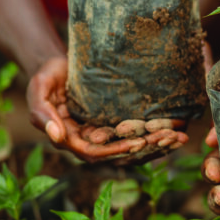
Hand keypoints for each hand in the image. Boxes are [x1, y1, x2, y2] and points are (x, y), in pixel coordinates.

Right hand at [27, 57, 188, 164]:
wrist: (58, 65)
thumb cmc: (46, 76)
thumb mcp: (39, 91)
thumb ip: (43, 114)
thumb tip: (57, 137)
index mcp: (70, 139)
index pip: (96, 153)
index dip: (117, 151)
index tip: (140, 143)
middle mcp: (89, 141)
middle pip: (120, 154)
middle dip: (147, 148)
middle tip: (171, 139)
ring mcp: (105, 134)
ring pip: (133, 147)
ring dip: (157, 144)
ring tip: (180, 137)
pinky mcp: (116, 124)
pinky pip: (138, 134)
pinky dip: (156, 133)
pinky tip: (177, 128)